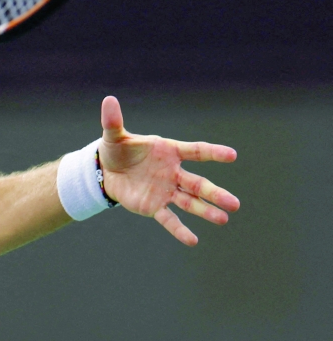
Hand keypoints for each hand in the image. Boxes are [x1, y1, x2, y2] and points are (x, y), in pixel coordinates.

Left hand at [98, 96, 239, 245]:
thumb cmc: (117, 150)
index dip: (213, 153)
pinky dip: (179, 229)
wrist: (106, 171)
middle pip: (198, 183)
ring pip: (190, 202)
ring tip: (223, 219)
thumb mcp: (113, 135)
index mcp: (169, 151)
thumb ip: (113, 121)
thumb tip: (108, 99)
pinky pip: (169, 219)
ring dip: (206, 211)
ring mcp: (166, 191)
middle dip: (215, 193)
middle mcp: (173, 173)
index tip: (232, 155)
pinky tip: (192, 240)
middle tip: (234, 203)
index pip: (196, 151)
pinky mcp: (154, 206)